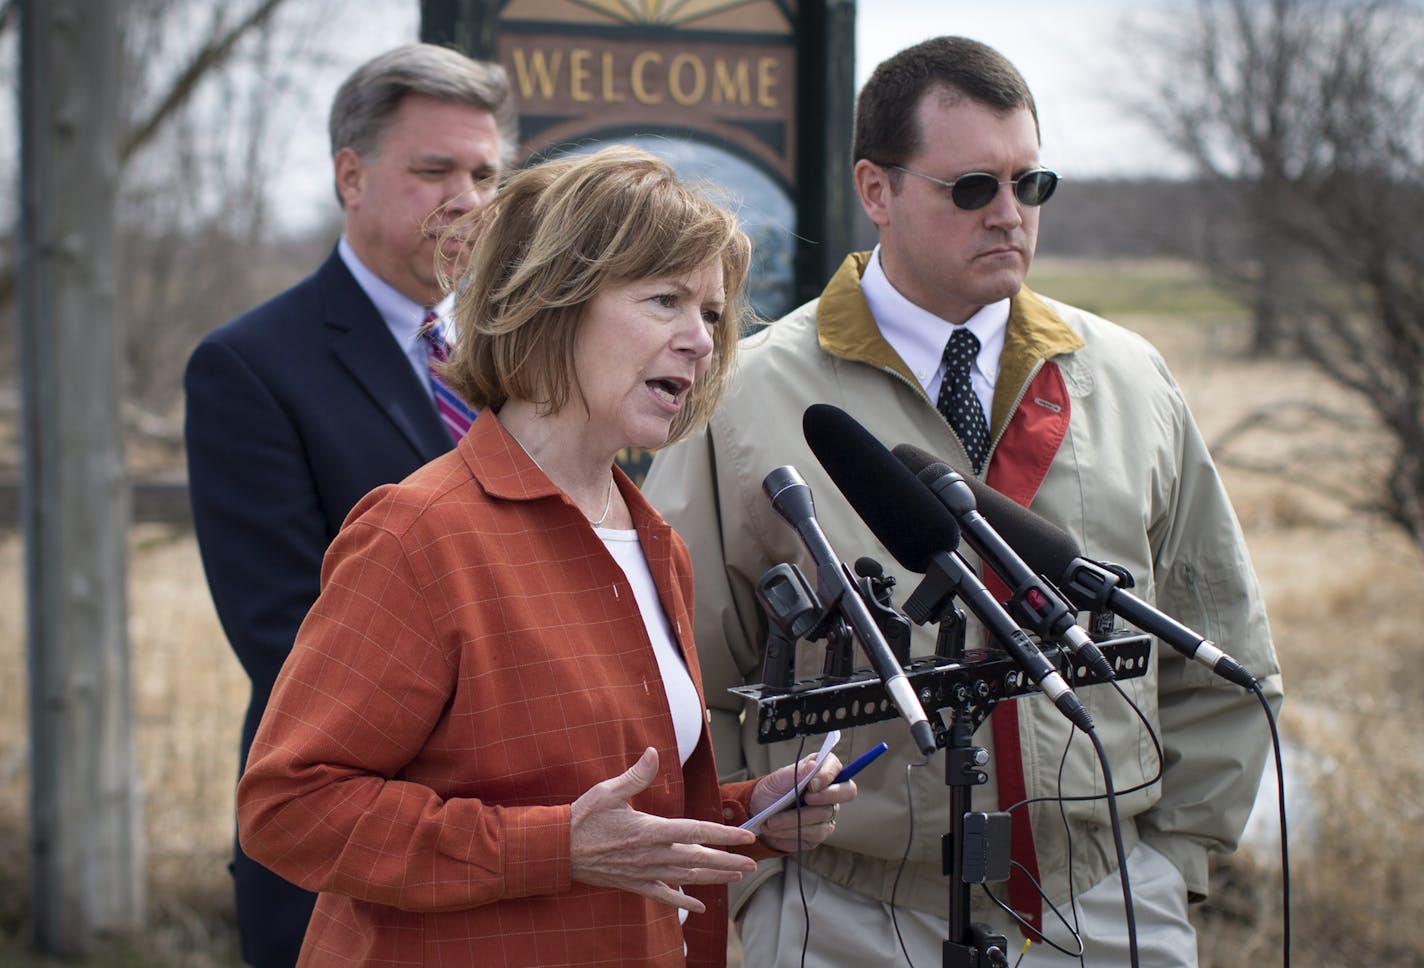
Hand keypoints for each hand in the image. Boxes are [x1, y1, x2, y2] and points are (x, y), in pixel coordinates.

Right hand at [570, 747, 756, 913]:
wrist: (558, 850)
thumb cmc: (583, 818)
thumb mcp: (609, 791)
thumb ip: (636, 775)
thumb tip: (653, 753)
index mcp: (651, 830)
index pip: (697, 832)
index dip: (724, 834)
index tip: (746, 836)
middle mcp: (652, 855)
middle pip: (699, 859)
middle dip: (728, 861)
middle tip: (752, 864)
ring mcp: (645, 872)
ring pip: (687, 878)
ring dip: (713, 878)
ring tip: (736, 877)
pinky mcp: (634, 884)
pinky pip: (664, 895)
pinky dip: (683, 901)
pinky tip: (699, 907)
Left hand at [750, 753, 858, 853]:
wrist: (759, 815)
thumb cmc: (771, 792)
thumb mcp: (779, 779)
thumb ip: (798, 772)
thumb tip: (814, 765)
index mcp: (820, 771)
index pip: (836, 768)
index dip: (828, 775)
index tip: (811, 785)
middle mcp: (829, 792)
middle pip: (848, 791)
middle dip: (827, 796)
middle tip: (806, 800)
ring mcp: (827, 813)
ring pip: (824, 815)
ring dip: (796, 819)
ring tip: (772, 821)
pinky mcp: (820, 832)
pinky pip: (814, 833)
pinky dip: (792, 832)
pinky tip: (777, 830)